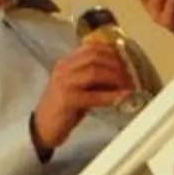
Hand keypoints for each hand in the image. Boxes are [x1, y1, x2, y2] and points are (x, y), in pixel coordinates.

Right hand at [30, 40, 136, 155]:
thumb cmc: (63, 107)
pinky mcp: (68, 100)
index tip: (126, 60)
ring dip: (116, 78)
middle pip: (95, 57)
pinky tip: (122, 98)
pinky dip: (111, 96)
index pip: (91, 47)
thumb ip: (94, 78)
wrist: (43, 127)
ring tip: (128, 86)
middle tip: (130, 75)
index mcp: (66, 62)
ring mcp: (64, 83)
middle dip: (116, 64)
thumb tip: (120, 74)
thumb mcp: (78, 87)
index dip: (111, 52)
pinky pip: (94, 95)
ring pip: (95, 72)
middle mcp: (64, 68)